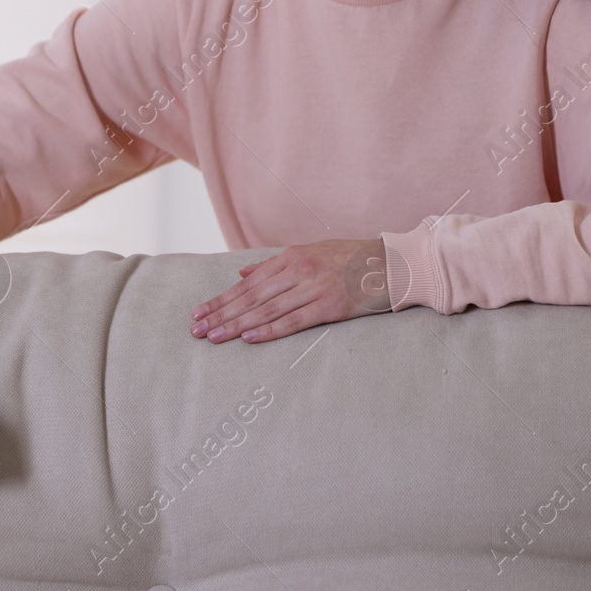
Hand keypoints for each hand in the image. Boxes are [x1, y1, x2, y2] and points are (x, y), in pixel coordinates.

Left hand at [189, 238, 390, 344]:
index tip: (199, 313)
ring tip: (214, 337)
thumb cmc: (351, 259)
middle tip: (197, 330)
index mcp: (291, 257)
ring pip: (266, 309)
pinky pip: (293, 321)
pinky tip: (249, 337)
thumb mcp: (310, 253)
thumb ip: (274, 266)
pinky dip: (269, 329)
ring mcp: (314, 288)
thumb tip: (242, 274)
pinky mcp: (330, 306)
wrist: (393, 263)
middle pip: (251, 296)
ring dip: (237, 324)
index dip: (221, 299)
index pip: (247, 283)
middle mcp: (298, 271)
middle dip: (221, 313)